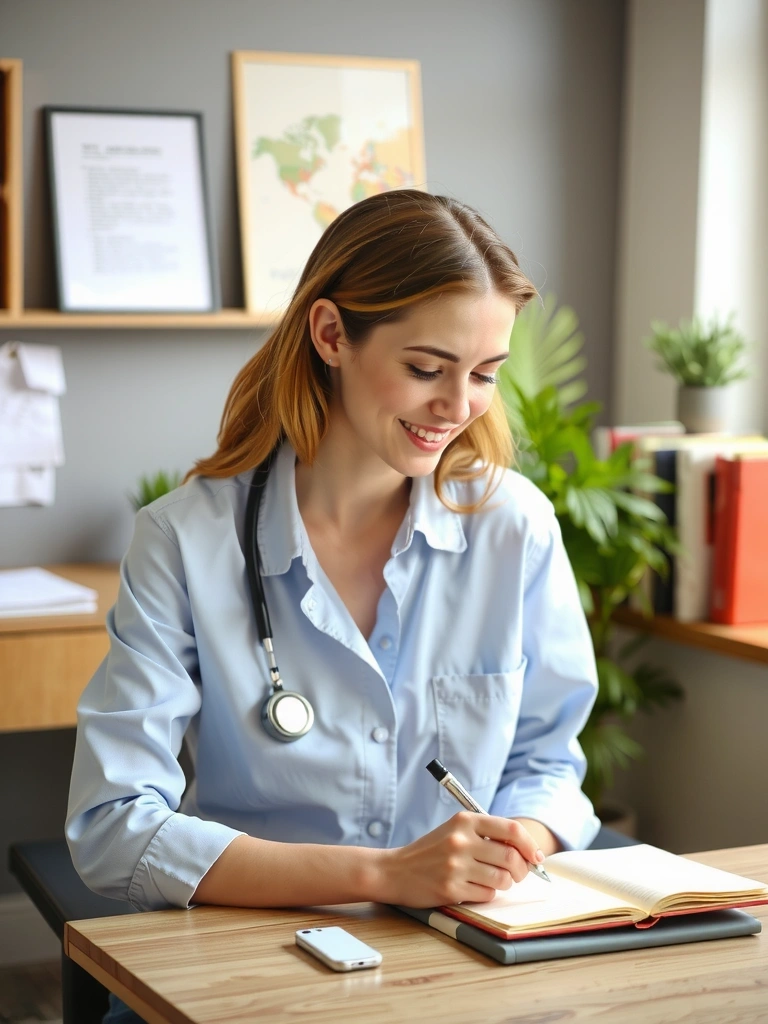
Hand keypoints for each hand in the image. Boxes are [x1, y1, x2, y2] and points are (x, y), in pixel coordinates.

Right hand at [378, 812, 543, 907]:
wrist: (395, 870)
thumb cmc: (431, 851)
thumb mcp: (455, 831)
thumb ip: (487, 834)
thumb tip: (526, 851)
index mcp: (465, 821)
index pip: (511, 829)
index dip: (530, 845)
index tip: (536, 857)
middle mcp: (461, 840)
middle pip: (511, 857)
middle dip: (520, 870)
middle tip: (515, 874)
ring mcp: (455, 865)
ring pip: (502, 879)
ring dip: (504, 884)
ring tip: (491, 881)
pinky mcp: (451, 889)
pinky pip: (486, 895)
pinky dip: (486, 895)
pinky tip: (472, 889)